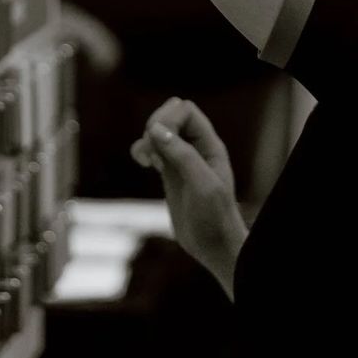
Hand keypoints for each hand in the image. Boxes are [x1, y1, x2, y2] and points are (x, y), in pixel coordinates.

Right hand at [131, 98, 248, 297]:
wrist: (214, 247)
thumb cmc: (215, 218)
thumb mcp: (202, 185)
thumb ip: (182, 155)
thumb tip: (155, 130)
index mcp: (210, 146)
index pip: (185, 110)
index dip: (168, 118)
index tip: (157, 142)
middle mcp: (196, 149)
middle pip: (171, 115)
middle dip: (155, 126)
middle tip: (151, 152)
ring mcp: (182, 161)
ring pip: (160, 132)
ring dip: (146, 139)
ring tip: (146, 160)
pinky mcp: (170, 175)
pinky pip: (153, 151)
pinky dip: (143, 150)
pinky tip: (143, 162)